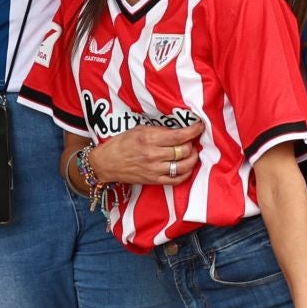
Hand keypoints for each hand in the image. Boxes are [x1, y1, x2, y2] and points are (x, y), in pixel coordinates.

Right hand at [86, 120, 204, 185]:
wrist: (106, 163)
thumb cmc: (122, 143)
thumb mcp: (139, 129)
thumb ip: (160, 130)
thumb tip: (179, 130)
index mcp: (149, 139)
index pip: (179, 136)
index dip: (194, 130)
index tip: (200, 126)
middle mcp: (153, 155)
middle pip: (184, 151)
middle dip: (192, 143)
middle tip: (192, 140)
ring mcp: (154, 170)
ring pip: (184, 166)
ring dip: (192, 158)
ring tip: (191, 152)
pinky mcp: (154, 181)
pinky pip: (177, 179)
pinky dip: (186, 173)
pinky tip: (186, 166)